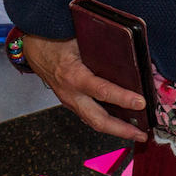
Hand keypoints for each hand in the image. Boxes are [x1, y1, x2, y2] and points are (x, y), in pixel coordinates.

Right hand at [20, 32, 149, 142]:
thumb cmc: (57, 40)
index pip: (101, 91)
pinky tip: (122, 124)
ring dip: (116, 130)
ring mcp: (70, 101)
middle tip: (142, 135)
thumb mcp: (79, 40)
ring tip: (137, 133)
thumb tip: (130, 52)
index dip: (122, 98)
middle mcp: (71, 94)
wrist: (33, 47)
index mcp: (73, 76)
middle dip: (122, 130)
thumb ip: (101, 49)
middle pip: (98, 120)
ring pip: (94, 122)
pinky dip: (106, 123)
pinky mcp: (71, 103)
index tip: (141, 102)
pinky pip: (90, 117)